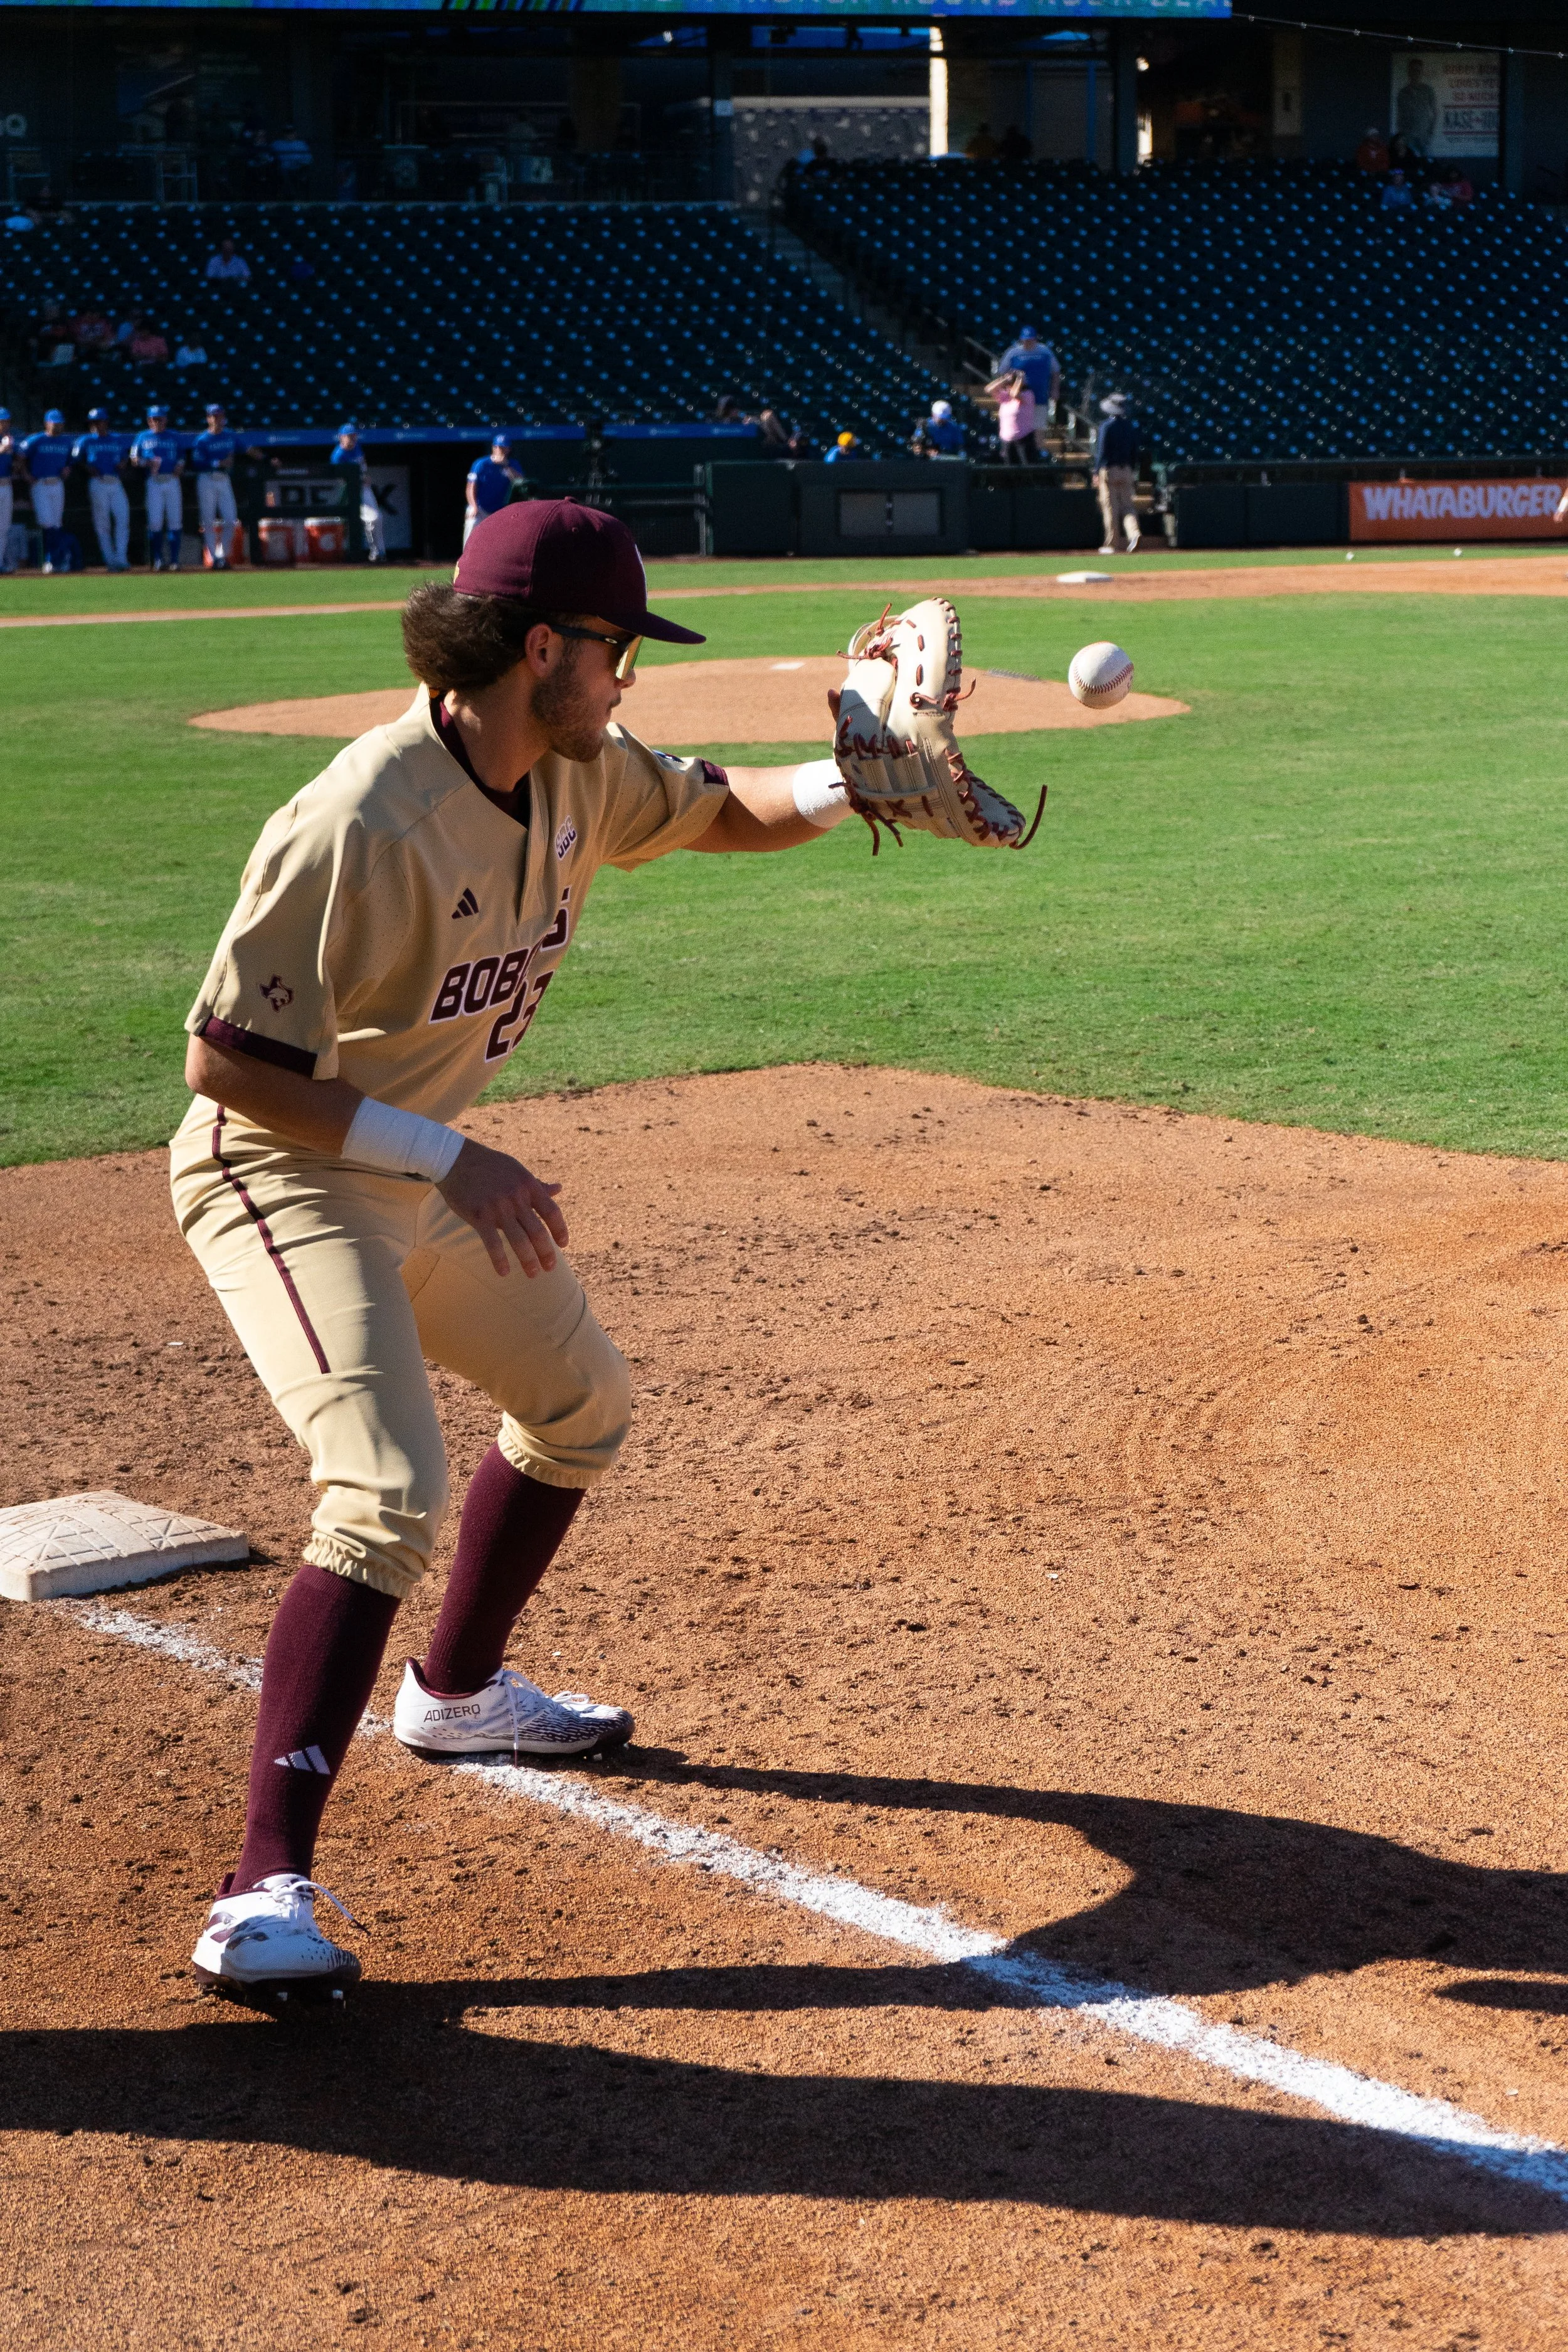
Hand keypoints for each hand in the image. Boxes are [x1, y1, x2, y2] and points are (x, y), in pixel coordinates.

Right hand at [437, 1137, 567, 1278]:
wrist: (455, 1159)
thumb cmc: (489, 1165)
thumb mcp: (517, 1170)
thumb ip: (537, 1185)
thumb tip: (559, 1189)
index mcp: (528, 1185)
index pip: (552, 1212)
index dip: (560, 1230)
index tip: (563, 1244)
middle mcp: (516, 1197)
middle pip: (538, 1232)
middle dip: (546, 1253)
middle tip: (550, 1268)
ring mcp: (498, 1208)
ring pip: (519, 1241)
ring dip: (528, 1260)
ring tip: (533, 1274)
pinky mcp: (479, 1216)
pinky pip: (493, 1243)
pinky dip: (499, 1260)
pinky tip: (504, 1272)